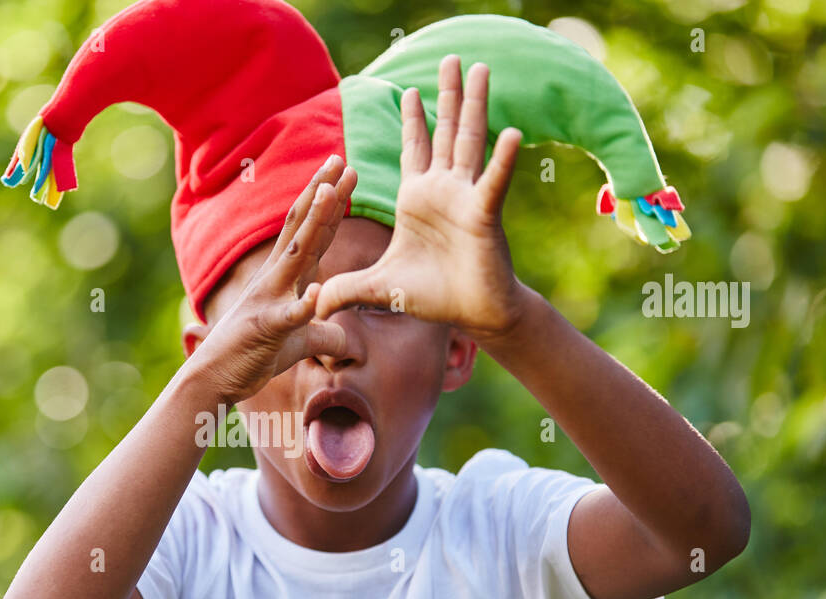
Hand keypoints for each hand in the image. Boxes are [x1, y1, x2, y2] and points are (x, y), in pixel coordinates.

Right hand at [189, 155, 357, 404]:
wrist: (213, 378)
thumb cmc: (254, 355)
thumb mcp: (299, 343)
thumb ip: (323, 334)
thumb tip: (347, 341)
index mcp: (286, 278)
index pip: (311, 232)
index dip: (329, 202)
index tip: (345, 171)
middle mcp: (276, 279)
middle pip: (302, 229)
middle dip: (323, 194)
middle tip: (340, 160)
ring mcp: (269, 301)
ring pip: (296, 257)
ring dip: (314, 225)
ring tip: (330, 194)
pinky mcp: (265, 330)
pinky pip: (288, 317)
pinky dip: (303, 306)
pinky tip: (316, 294)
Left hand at [315, 57, 529, 339]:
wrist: (470, 314)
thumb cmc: (431, 296)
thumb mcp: (378, 287)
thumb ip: (346, 289)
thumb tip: (314, 306)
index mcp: (418, 199)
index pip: (414, 151)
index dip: (412, 121)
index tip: (408, 90)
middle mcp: (443, 191)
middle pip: (445, 132)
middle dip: (446, 95)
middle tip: (450, 58)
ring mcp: (465, 198)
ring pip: (470, 142)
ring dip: (474, 105)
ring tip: (481, 68)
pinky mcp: (483, 215)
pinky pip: (492, 182)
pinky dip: (502, 159)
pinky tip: (511, 132)